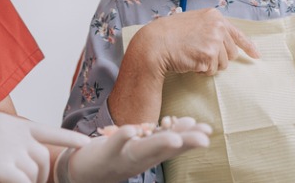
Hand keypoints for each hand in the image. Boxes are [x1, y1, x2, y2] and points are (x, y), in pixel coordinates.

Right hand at [0, 112, 89, 182]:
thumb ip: (5, 135)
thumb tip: (18, 149)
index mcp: (12, 122)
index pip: (50, 130)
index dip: (70, 139)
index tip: (87, 145)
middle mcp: (14, 132)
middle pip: (43, 160)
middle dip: (40, 178)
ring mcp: (7, 149)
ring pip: (33, 175)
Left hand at [55, 117, 211, 182]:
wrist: (85, 172)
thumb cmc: (118, 154)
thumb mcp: (144, 145)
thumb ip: (165, 135)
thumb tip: (190, 122)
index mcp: (152, 154)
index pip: (176, 145)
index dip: (192, 138)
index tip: (208, 131)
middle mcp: (142, 158)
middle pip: (166, 150)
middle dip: (185, 143)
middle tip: (204, 139)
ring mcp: (124, 156)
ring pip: (144, 149)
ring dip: (160, 143)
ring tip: (175, 138)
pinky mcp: (106, 153)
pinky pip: (115, 144)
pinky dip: (123, 137)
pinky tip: (131, 130)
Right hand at [134, 8, 259, 76]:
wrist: (155, 43)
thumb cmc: (170, 35)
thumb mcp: (193, 23)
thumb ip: (210, 29)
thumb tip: (225, 45)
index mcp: (214, 16)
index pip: (237, 34)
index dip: (248, 46)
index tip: (256, 55)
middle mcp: (218, 26)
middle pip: (231, 53)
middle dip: (218, 59)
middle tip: (200, 55)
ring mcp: (214, 40)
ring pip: (223, 64)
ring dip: (209, 66)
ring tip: (192, 56)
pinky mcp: (209, 55)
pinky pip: (211, 71)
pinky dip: (201, 71)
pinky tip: (189, 62)